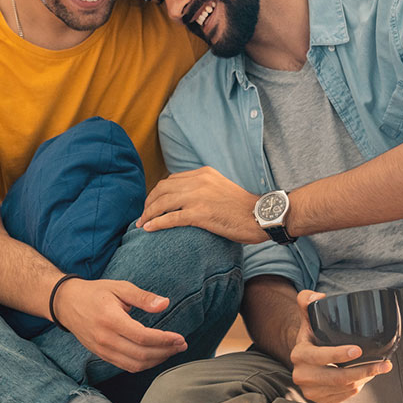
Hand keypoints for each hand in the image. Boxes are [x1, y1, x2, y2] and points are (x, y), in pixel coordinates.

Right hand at [52, 276, 187, 372]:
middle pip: (141, 354)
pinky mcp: (101, 355)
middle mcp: (105, 338)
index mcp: (111, 319)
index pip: (142, 337)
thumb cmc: (95, 293)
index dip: (164, 340)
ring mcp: (102, 349)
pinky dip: (143, 364)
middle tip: (181, 345)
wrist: (66, 303)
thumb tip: (165, 304)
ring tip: (171, 351)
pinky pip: (125, 366)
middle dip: (165, 352)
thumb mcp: (119, 287)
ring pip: (134, 364)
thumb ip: (142, 297)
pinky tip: (155, 356)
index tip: (179, 338)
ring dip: (157, 361)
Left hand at [136, 166, 266, 242]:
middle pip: (162, 189)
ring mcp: (198, 197)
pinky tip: (148, 229)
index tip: (151, 203)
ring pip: (162, 203)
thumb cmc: (243, 208)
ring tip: (141, 224)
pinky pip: (170, 218)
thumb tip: (187, 199)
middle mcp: (198, 181)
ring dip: (148, 213)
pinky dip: (156, 223)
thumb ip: (204, 188)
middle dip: (148, 202)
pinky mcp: (200, 214)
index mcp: (203, 173)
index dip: (157, 192)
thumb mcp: (221, 188)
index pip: (171, 180)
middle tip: (143, 215)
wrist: (261, 215)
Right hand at [290, 290, 391, 402]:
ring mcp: (311, 392)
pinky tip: (364, 377)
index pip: (319, 356)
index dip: (339, 355)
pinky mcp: (321, 402)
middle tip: (384, 365)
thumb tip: (317, 296)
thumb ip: (306, 301)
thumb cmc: (312, 337)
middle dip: (363, 372)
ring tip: (377, 368)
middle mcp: (302, 376)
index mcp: (299, 355)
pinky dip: (358, 387)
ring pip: (345, 388)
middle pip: (337, 378)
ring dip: (364, 379)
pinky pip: (345, 397)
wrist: (304, 361)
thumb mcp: (308, 319)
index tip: (359, 350)